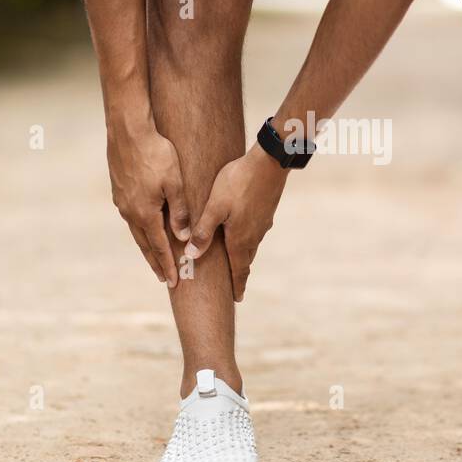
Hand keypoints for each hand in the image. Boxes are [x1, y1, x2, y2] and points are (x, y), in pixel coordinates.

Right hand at [106, 125, 190, 287]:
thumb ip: (180, 211)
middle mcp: (130, 212)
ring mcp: (122, 201)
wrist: (128, 130)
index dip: (167, 264)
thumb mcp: (174, 182)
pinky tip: (144, 228)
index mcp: (145, 213)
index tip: (173, 281)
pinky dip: (140, 229)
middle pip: (145, 244)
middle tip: (164, 279)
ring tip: (154, 258)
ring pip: (136, 231)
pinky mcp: (119, 190)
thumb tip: (184, 236)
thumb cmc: (156, 154)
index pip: (159, 246)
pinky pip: (131, 217)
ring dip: (147, 246)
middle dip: (156, 262)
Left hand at [185, 145, 287, 301]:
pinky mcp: (267, 210)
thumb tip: (191, 254)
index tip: (237, 299)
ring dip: (243, 254)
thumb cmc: (238, 183)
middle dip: (239, 273)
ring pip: (251, 244)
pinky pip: (255, 230)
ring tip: (236, 258)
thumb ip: (203, 231)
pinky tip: (243, 228)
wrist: (270, 162)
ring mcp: (263, 222)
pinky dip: (247, 237)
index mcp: (241, 238)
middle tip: (235, 284)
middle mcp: (255, 235)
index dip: (237, 286)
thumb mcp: (215, 207)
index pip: (239, 270)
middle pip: (245, 259)